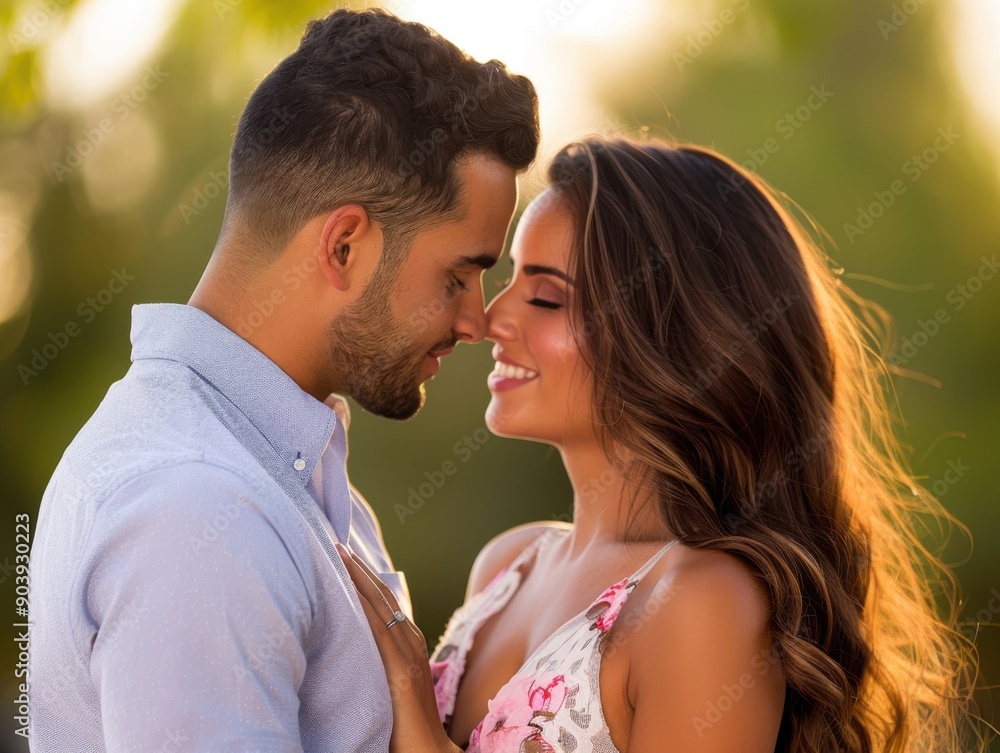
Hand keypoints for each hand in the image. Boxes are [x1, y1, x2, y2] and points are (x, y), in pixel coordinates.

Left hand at [336, 543, 460, 752]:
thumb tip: (348, 645)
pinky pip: (379, 628)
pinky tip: (347, 588)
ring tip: (338, 554)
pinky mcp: (401, 669)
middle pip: (382, 594)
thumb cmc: (404, 726)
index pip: (384, 600)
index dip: (364, 576)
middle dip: (358, 568)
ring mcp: (408, 653)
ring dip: (359, 577)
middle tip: (334, 543)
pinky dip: (364, 604)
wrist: (426, 752)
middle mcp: (410, 641)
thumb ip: (377, 662)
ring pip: (381, 604)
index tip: (343, 554)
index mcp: (408, 643)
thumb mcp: (389, 683)